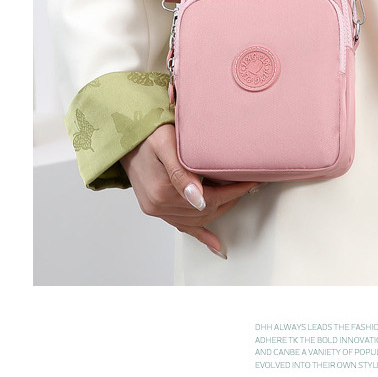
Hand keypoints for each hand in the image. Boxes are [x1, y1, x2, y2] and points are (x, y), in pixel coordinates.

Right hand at [120, 123, 260, 257]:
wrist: (126, 139)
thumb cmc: (148, 135)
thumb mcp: (166, 144)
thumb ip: (181, 172)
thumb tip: (199, 199)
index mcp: (164, 190)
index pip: (210, 198)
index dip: (234, 191)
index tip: (250, 182)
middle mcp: (159, 205)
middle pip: (206, 211)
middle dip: (231, 199)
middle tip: (248, 186)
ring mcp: (156, 210)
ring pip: (197, 220)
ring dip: (220, 211)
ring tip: (237, 198)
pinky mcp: (155, 209)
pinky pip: (181, 227)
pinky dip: (200, 235)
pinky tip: (214, 243)